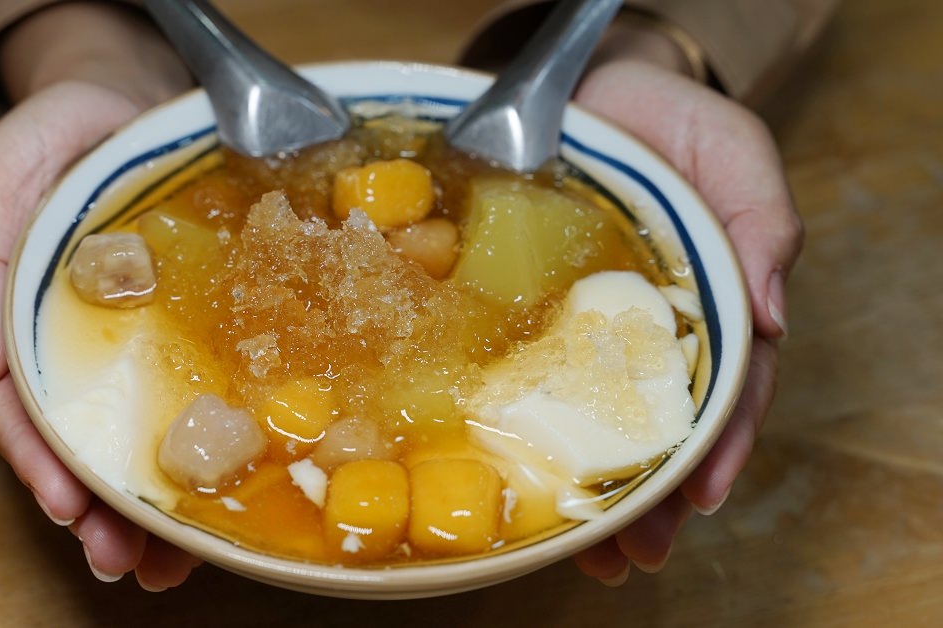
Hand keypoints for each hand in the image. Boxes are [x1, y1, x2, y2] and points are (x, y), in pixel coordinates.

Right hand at [0, 3, 195, 589]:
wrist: (130, 104)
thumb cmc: (52, 139)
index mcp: (15, 325)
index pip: (15, 410)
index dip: (38, 461)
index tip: (69, 505)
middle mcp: (73, 351)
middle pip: (76, 445)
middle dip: (99, 511)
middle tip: (125, 560)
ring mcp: (133, 350)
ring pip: (136, 440)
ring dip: (151, 507)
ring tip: (170, 563)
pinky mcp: (188, 337)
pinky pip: (197, 399)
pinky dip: (207, 453)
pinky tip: (224, 504)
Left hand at [569, 59, 802, 584]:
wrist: (586, 89)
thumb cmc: (669, 122)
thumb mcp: (733, 153)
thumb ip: (762, 221)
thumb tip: (771, 314)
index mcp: (710, 304)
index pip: (729, 388)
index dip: (719, 444)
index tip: (699, 496)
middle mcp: (652, 329)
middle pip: (663, 424)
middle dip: (655, 494)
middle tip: (636, 551)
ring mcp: (588, 327)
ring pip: (599, 419)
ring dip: (599, 488)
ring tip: (590, 550)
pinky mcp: (532, 316)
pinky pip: (530, 378)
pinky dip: (532, 431)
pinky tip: (525, 483)